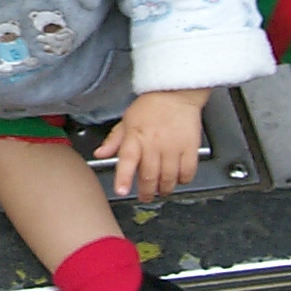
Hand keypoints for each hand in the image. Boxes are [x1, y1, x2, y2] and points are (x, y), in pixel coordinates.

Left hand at [94, 88, 211, 202]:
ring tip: (161, 189)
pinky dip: (182, 180)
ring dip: (164, 189)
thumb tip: (100, 153)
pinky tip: (178, 179)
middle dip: (146, 192)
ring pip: (169, 178)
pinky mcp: (191, 147)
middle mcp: (154, 142)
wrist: (176, 93)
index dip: (124, 178)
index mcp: (135, 136)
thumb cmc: (150, 107)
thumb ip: (113, 140)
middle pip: (150, 176)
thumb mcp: (127, 120)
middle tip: (145, 196)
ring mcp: (173, 146)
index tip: (122, 191)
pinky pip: (188, 172)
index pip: (127, 160)